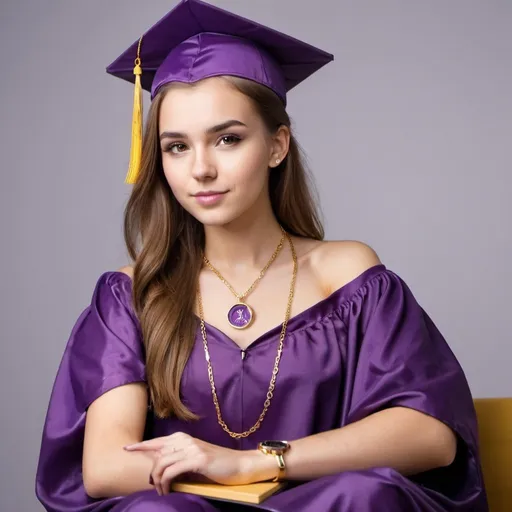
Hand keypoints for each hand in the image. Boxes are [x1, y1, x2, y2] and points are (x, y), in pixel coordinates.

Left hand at [124, 432, 270, 494]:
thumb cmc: (218, 465)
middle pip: (157, 454)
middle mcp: (186, 440)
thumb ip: (180, 459)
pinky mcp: (198, 459)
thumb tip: (162, 469)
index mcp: (184, 438)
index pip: (157, 441)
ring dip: (158, 480)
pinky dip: (166, 482)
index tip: (127, 449)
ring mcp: (192, 448)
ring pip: (162, 463)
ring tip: (162, 491)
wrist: (240, 465)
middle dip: (151, 472)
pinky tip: (168, 490)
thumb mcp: (196, 459)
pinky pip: (172, 471)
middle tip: (154, 486)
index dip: (141, 446)